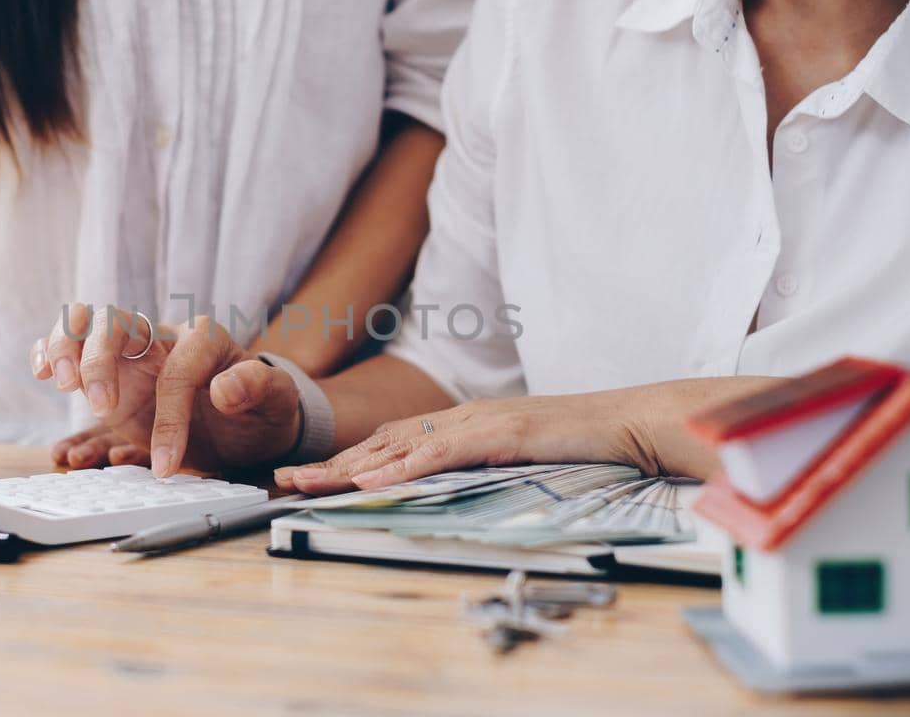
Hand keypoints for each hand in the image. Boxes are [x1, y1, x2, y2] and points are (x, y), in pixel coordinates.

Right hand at [34, 304, 301, 475]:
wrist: (248, 427)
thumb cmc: (262, 411)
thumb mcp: (276, 402)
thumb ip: (257, 388)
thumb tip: (224, 389)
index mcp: (202, 340)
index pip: (176, 369)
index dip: (170, 416)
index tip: (169, 464)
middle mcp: (161, 340)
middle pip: (114, 322)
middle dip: (98, 359)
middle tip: (98, 405)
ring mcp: (130, 358)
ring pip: (85, 327)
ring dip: (66, 349)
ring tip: (60, 383)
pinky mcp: (109, 380)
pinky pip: (72, 355)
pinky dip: (50, 356)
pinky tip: (40, 371)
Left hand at [273, 394, 663, 494]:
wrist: (626, 424)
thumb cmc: (577, 446)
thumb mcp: (515, 461)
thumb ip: (478, 469)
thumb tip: (445, 491)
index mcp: (461, 424)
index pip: (391, 443)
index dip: (345, 460)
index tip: (307, 478)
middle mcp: (460, 417)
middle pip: (381, 441)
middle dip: (329, 462)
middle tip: (283, 480)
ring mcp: (478, 422)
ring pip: (400, 445)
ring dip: (349, 465)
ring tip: (308, 483)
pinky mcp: (499, 434)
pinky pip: (440, 454)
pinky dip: (401, 467)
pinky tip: (371, 480)